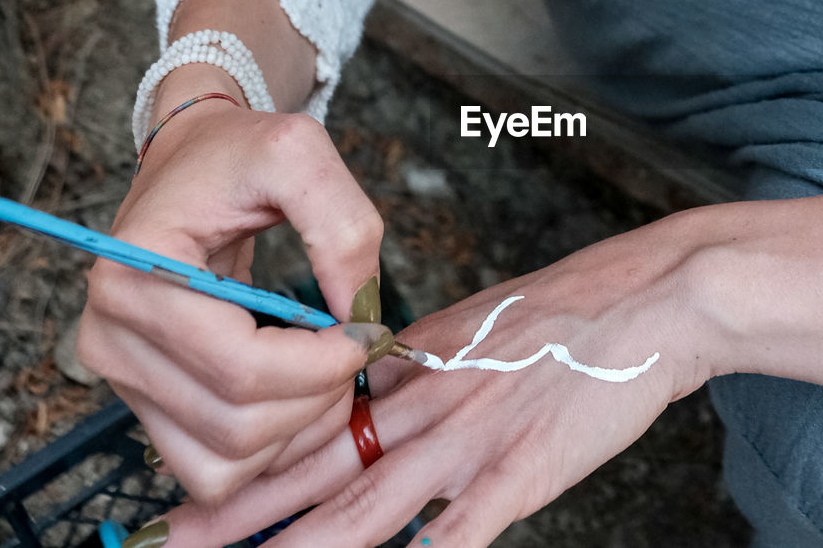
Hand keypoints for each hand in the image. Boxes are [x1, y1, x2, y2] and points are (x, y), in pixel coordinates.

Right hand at [78, 65, 390, 503]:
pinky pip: (215, 470)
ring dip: (299, 427)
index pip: (240, 367)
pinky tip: (300, 393)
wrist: (193, 163)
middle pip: (237, 424)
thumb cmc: (237, 155)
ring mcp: (122, 381)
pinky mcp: (146, 406)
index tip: (368, 329)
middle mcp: (110, 339)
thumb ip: (343, 226)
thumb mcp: (298, 153)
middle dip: (320, 395)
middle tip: (354, 344)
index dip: (322, 363)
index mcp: (133, 275)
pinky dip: (272, 448)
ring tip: (329, 365)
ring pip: (227, 462)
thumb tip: (361, 316)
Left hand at [132, 210, 719, 546]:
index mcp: (416, 362)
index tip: (204, 483)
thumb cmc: (572, 310)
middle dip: (242, 511)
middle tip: (174, 537)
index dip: (254, 458)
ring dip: (300, 547)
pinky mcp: (520, 475)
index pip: (319, 419)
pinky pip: (456, 535)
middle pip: (319, 467)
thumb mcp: (479, 324)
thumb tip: (383, 395)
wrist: (647, 299)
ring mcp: (470, 443)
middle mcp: (428, 403)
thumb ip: (426, 366)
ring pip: (367, 508)